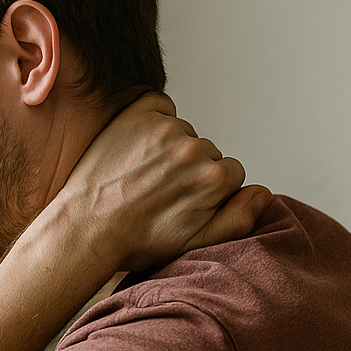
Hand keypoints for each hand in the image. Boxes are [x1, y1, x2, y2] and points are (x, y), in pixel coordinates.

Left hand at [62, 91, 271, 271]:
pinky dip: (153, 122)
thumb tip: (264, 193)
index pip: (229, 174)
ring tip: (142, 177)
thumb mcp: (196, 243)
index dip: (207, 192)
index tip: (181, 204)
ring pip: (184, 133)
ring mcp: (164, 127)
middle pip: (207, 153)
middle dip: (190, 170)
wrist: (86, 226)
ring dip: (169, 149)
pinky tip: (136, 151)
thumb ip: (238, 219)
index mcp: (214, 178)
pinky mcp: (139, 110)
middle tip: (158, 194)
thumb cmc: (138, 240)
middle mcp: (194, 147)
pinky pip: (160, 107)